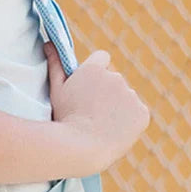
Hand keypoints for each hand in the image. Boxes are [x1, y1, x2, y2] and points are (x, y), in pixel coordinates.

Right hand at [44, 42, 150, 170]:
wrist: (82, 147)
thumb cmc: (64, 118)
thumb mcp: (56, 90)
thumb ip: (56, 64)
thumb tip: (48, 44)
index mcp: (95, 69)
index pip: (102, 58)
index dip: (96, 71)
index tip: (90, 86)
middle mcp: (115, 77)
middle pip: (113, 81)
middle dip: (106, 93)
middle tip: (91, 112)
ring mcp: (131, 95)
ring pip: (125, 98)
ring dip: (117, 107)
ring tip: (101, 125)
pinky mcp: (142, 113)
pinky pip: (137, 114)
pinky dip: (129, 122)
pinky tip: (114, 131)